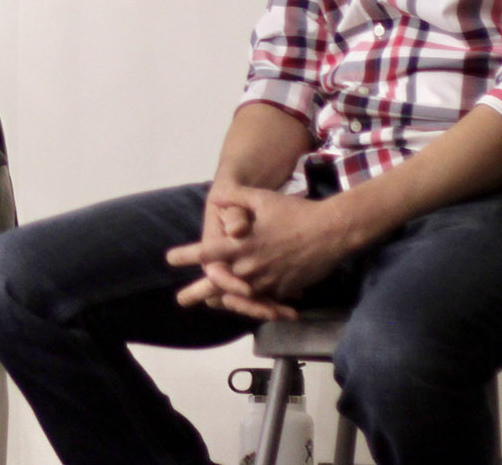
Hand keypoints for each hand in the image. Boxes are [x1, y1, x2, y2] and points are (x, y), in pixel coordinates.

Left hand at [168, 182, 349, 319]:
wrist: (331, 231)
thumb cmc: (294, 211)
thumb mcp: (262, 198)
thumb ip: (236, 199)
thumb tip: (217, 196)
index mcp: (242, 243)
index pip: (208, 251)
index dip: (187, 255)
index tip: (169, 258)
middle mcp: (251, 265)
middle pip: (218, 283)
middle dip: (197, 292)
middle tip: (181, 300)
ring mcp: (268, 280)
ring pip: (240, 296)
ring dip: (224, 300)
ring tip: (210, 304)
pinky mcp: (284, 288)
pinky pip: (265, 300)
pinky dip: (253, 303)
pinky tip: (244, 306)